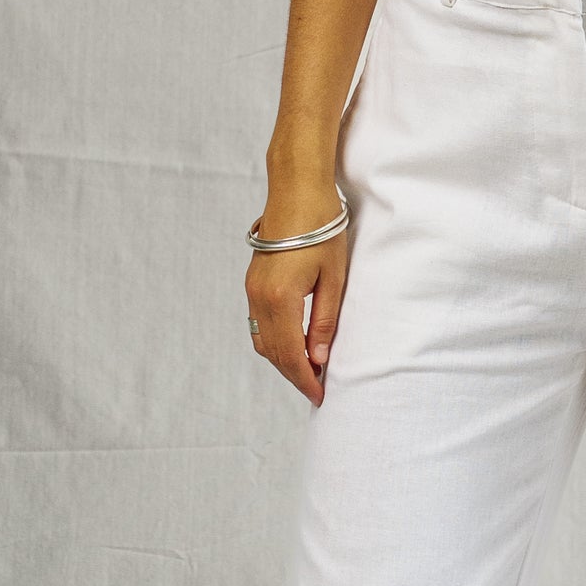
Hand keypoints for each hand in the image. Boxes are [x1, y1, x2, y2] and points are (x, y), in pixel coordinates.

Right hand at [247, 185, 351, 403]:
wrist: (296, 190)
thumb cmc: (322, 228)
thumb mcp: (334, 276)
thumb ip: (325, 320)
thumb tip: (320, 357)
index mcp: (281, 298)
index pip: (290, 354)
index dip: (305, 379)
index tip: (320, 395)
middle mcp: (259, 297)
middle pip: (272, 353)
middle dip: (294, 374)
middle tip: (317, 388)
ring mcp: (251, 290)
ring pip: (262, 340)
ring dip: (283, 359)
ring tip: (309, 369)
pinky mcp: (252, 283)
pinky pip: (259, 324)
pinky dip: (275, 341)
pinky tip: (295, 343)